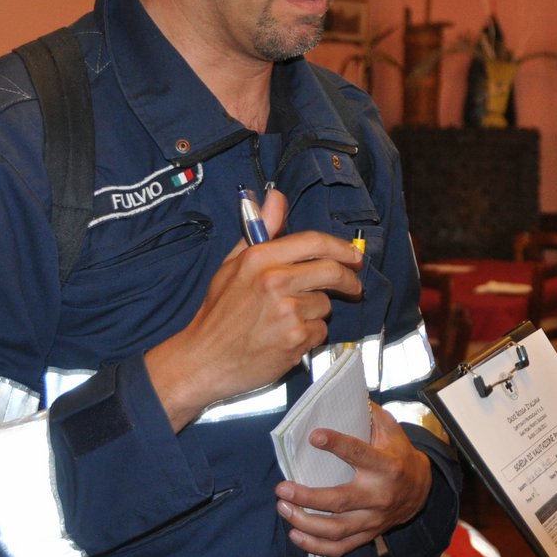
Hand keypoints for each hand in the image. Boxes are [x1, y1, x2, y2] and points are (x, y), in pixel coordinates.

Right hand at [146, 189, 364, 430]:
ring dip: (317, 311)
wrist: (204, 359)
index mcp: (259, 258)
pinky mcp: (296, 338)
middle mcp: (275, 281)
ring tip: (290, 318)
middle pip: (333, 271)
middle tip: (353, 286)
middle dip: (350, 279)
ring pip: (326, 304)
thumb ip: (260, 231)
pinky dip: (310, 334)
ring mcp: (287, 311)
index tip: (353, 256)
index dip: (341, 248)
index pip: (315, 241)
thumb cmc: (218, 314)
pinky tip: (288, 336)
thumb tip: (276, 197)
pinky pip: (320, 330)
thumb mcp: (232, 265)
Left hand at [274, 403, 432, 556]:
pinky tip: (295, 535)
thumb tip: (347, 392)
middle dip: (307, 497)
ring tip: (283, 509)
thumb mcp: (392, 430)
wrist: (423, 490)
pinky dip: (315, 547)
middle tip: (281, 489)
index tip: (313, 436)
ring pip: (336, 530)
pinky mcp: (368, 534)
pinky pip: (340, 548)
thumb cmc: (399, 455)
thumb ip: (370, 414)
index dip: (336, 444)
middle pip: (340, 501)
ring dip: (305, 523)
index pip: (359, 454)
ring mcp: (374, 519)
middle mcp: (380, 495)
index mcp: (387, 466)